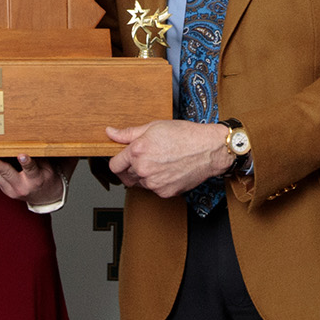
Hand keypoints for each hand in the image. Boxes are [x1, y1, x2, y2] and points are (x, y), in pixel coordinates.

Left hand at [0, 153, 65, 207]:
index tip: (22, 155)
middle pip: (7, 174)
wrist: (45, 198)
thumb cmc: (46, 178)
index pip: (31, 169)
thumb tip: (26, 143)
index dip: (26, 162)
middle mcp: (22, 187)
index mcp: (36, 180)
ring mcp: (12, 190)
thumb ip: (36, 157)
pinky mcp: (5, 190)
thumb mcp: (47, 168)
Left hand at [106, 119, 231, 196]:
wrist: (209, 149)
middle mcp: (143, 169)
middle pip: (125, 176)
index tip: (124, 159)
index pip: (114, 165)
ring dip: (145, 176)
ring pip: (140, 183)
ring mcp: (154, 183)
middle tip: (146, 158)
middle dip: (131, 168)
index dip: (118, 161)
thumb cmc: (185, 135)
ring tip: (160, 162)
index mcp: (137, 151)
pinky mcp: (165, 192)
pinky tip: (168, 170)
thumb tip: (110, 132)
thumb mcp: (154, 127)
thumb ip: (128, 133)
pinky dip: (158, 182)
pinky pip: (154, 189)